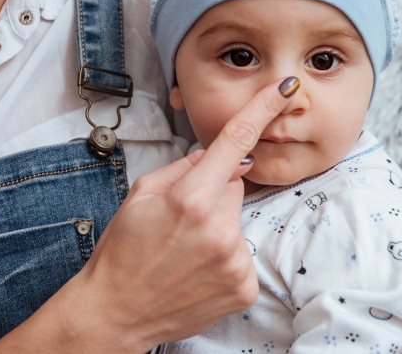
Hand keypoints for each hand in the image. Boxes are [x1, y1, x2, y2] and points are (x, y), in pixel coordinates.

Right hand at [60, 77, 298, 351]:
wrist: (116, 311)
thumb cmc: (122, 251)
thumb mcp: (141, 195)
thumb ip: (185, 167)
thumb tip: (218, 154)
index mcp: (190, 198)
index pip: (236, 142)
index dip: (262, 110)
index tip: (285, 89)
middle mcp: (219, 229)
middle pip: (235, 185)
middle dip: (214, 191)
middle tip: (181, 218)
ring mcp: (235, 261)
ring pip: (238, 219)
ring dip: (219, 226)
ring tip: (185, 249)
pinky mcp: (244, 287)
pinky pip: (243, 252)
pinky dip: (225, 255)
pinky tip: (197, 268)